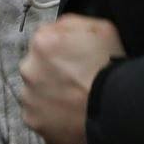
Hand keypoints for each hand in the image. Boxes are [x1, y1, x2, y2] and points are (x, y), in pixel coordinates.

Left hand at [16, 14, 120, 143]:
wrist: (115, 108)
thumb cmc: (110, 68)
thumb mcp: (101, 28)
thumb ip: (71, 24)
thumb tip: (57, 28)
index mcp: (42, 42)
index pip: (45, 39)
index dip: (62, 50)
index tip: (76, 60)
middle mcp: (28, 68)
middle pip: (36, 66)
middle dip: (52, 72)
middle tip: (75, 81)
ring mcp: (28, 96)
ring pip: (36, 91)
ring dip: (49, 93)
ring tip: (74, 100)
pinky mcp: (32, 119)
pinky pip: (38, 114)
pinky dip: (50, 115)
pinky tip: (68, 114)